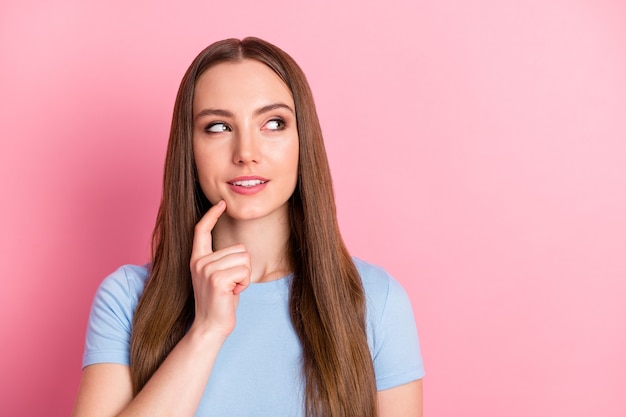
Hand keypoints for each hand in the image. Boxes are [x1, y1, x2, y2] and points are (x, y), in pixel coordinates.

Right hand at [189, 200, 250, 337]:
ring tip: (231, 290)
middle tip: (231, 285)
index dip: (211, 215)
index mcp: (197, 259)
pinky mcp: (217, 280)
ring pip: (244, 260)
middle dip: (243, 268)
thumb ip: (223, 261)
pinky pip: (245, 272)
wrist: (210, 327)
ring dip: (245, 277)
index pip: (201, 230)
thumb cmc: (219, 302)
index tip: (221, 203)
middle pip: (239, 249)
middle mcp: (199, 261)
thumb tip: (240, 250)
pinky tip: (233, 294)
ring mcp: (207, 270)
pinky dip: (245, 284)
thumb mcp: (218, 277)